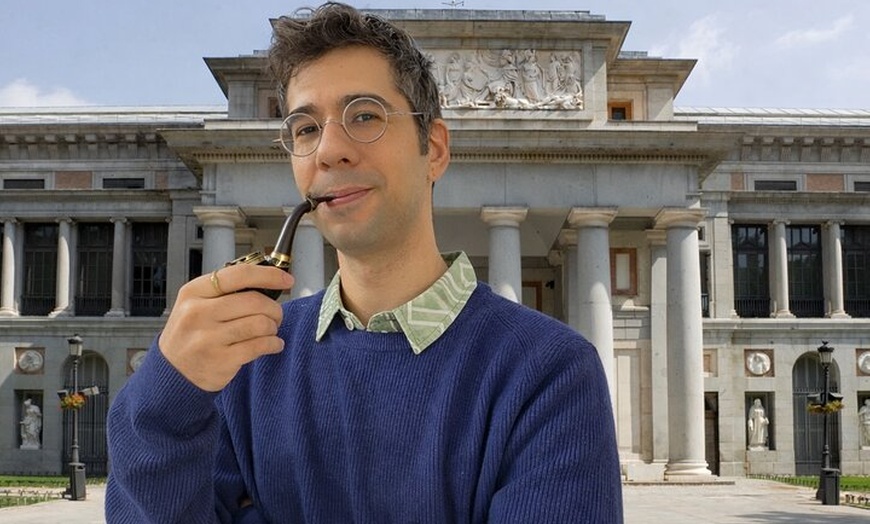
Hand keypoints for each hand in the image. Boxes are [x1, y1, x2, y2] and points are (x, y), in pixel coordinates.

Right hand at [158, 264, 292, 391]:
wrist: (171, 374)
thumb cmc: (190, 335)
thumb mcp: (195, 305)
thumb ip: (225, 292)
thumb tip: (267, 281)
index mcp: (194, 292)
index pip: (239, 274)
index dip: (269, 275)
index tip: (286, 279)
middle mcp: (199, 312)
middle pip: (254, 301)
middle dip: (274, 308)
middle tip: (276, 315)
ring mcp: (209, 338)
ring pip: (260, 323)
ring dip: (273, 327)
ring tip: (269, 331)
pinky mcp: (221, 360)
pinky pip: (260, 345)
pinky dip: (274, 344)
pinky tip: (272, 344)